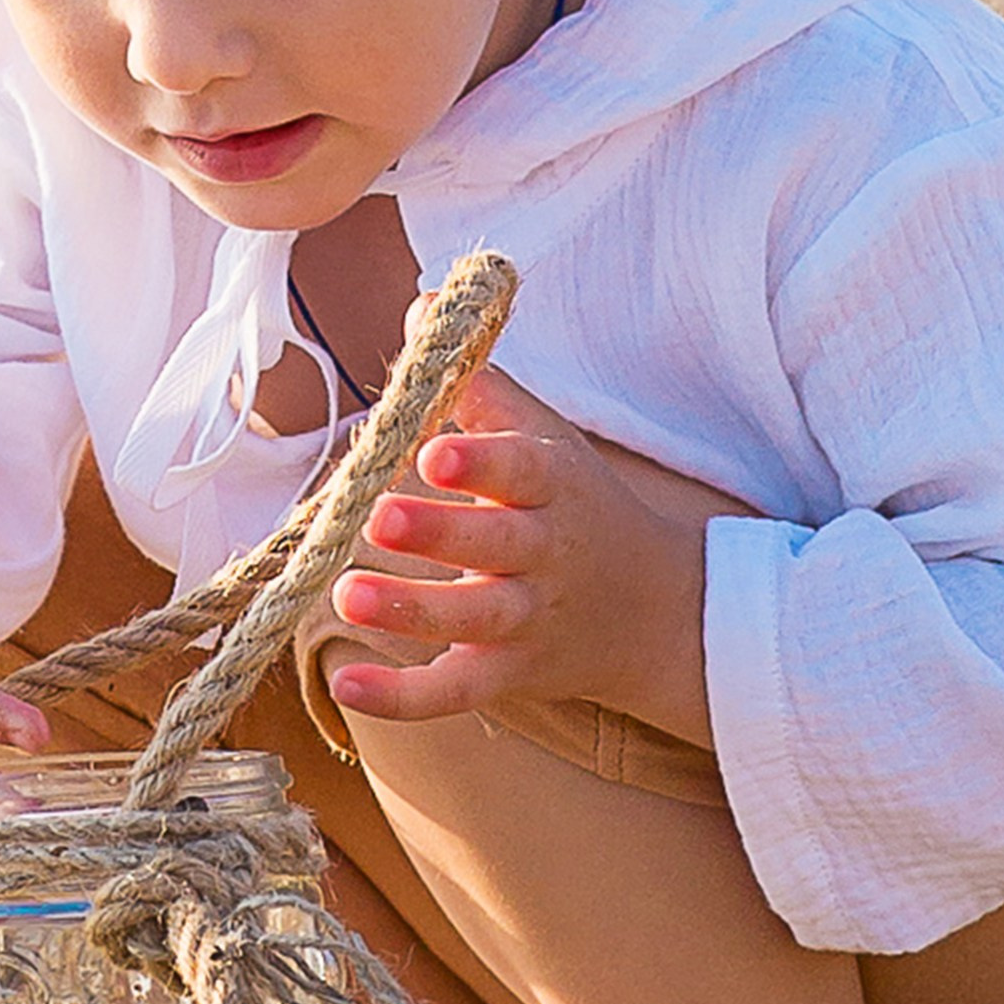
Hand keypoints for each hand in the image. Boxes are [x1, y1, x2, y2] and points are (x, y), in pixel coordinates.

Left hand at [325, 358, 754, 745]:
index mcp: (552, 486)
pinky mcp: (508, 675)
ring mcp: (528, 621)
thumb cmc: (577, 507)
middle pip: (494, 546)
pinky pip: (455, 691)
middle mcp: (544, 555)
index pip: (521, 468)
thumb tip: (421, 306)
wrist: (657, 615)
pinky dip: (403, 698)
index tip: (433, 449)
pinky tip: (348, 685)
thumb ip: (478, 382)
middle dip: (439, 533)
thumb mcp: (545, 439)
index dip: (480, 459)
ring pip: (472, 621)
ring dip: (409, 611)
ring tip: (345, 594)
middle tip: (378, 517)